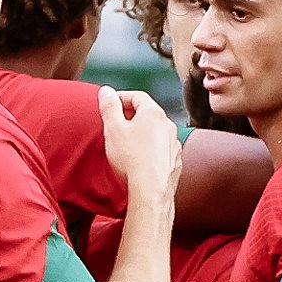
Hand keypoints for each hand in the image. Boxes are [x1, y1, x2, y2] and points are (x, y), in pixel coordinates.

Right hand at [97, 88, 181, 207]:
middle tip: (116, 122)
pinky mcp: (175, 161)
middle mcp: (168, 125)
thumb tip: (106, 91)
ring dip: (143, 132)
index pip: (137, 96)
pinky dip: (152, 149)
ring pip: (157, 131)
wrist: (150, 190)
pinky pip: (162, 149)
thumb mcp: (113, 129)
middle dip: (132, 115)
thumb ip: (109, 107)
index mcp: (153, 113)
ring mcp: (174, 143)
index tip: (110, 104)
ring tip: (128, 142)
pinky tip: (141, 158)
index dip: (121, 97)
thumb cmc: (131, 159)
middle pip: (148, 113)